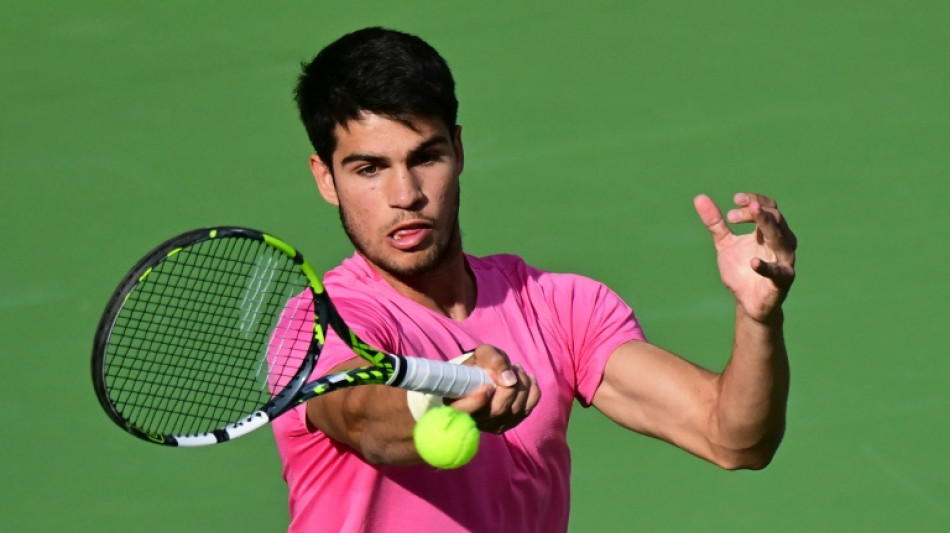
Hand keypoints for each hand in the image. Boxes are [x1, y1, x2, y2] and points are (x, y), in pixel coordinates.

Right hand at [448, 345, 539, 433]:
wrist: (486, 374)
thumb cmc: (480, 364)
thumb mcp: (483, 354)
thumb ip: (494, 361)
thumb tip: (510, 380)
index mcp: (457, 403)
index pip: (464, 412)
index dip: (477, 402)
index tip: (487, 386)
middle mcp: (474, 420)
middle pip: (498, 410)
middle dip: (510, 387)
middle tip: (512, 367)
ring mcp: (493, 425)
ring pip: (515, 410)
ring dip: (522, 385)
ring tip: (517, 369)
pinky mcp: (509, 423)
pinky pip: (527, 409)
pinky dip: (532, 391)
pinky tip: (527, 378)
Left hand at [694, 193, 796, 322]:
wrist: (748, 302)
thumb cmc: (741, 270)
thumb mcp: (724, 244)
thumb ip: (714, 223)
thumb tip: (699, 197)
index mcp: (768, 232)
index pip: (768, 208)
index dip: (754, 200)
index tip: (735, 200)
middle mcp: (780, 242)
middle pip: (775, 218)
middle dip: (756, 212)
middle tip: (731, 216)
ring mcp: (784, 261)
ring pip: (781, 239)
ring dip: (767, 225)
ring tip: (754, 213)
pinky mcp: (782, 281)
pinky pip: (777, 272)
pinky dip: (766, 267)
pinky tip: (752, 263)